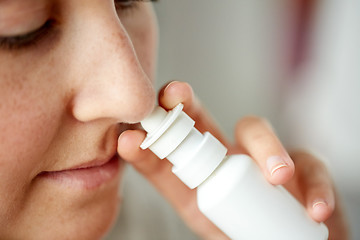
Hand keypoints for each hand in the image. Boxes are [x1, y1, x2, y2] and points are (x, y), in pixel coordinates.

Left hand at [117, 81, 347, 239]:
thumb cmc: (240, 228)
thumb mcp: (203, 214)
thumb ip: (181, 193)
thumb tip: (137, 159)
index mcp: (199, 172)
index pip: (171, 147)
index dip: (152, 138)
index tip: (130, 136)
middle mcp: (227, 156)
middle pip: (203, 120)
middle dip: (186, 105)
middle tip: (175, 94)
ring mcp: (262, 156)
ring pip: (256, 132)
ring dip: (266, 149)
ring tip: (278, 178)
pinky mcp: (304, 167)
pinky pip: (310, 167)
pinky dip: (314, 187)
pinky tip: (314, 207)